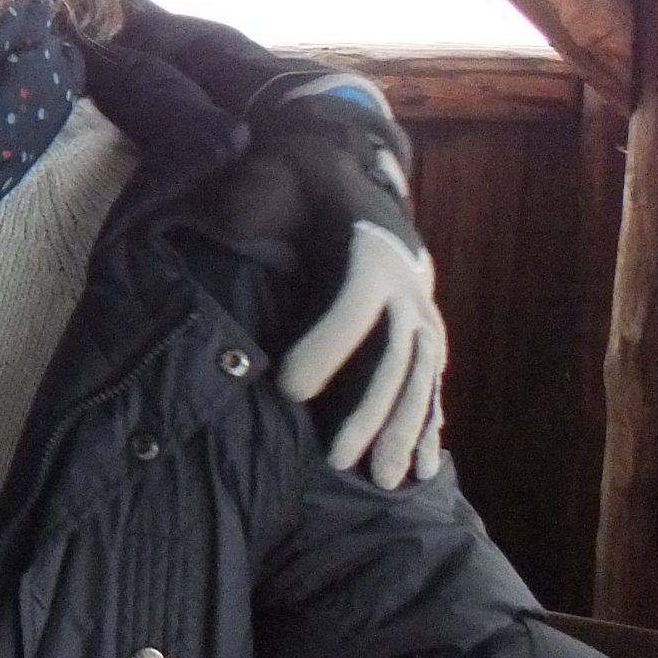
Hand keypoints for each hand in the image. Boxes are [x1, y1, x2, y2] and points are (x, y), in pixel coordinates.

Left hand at [224, 89, 441, 485]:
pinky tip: (426, 468)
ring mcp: (423, 315)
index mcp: (367, 249)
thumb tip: (224, 222)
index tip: (288, 389)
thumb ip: (250, 200)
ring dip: (404, 432)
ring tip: (385, 481)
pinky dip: (429, 426)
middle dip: (368, 411)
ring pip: (420, 380)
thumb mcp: (270, 178)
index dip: (326, 345)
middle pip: (395, 355)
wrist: (349, 176)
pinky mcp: (426, 336)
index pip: (353, 301)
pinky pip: (433, 386)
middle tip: (335, 459)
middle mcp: (406, 286)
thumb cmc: (296, 182)